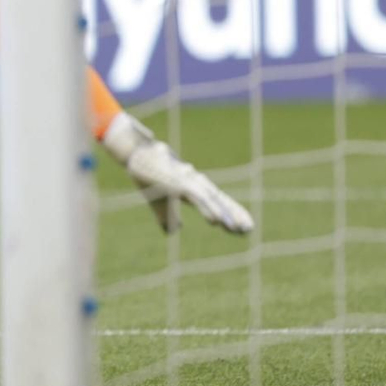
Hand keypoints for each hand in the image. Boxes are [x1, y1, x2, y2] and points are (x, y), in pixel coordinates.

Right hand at [102, 112, 253, 235]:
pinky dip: (208, 208)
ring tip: (236, 228)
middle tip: (249, 229)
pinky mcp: (178, 182)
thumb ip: (168, 216)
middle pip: (219, 200)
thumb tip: (172, 231)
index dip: (232, 213)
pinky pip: (197, 198)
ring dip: (224, 214)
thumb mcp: (157, 201)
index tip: (246, 228)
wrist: (136, 154)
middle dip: (234, 214)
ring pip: (211, 200)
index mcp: (193, 187)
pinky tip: (216, 220)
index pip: (217, 201)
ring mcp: (188, 181)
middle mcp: (195, 183)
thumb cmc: (148, 176)